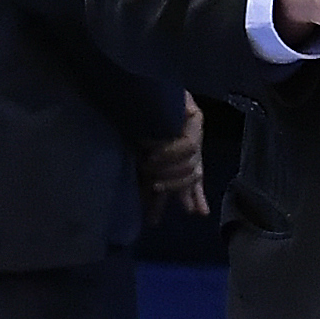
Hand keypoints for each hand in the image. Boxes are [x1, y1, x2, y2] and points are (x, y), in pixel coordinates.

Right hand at [140, 92, 207, 222]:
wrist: (125, 97)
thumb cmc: (128, 132)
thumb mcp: (142, 167)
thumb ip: (152, 191)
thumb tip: (155, 221)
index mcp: (178, 156)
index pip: (194, 179)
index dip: (194, 196)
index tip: (195, 212)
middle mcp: (190, 141)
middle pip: (194, 173)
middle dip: (175, 184)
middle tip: (156, 185)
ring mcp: (194, 128)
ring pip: (192, 163)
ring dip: (169, 170)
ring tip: (150, 169)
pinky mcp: (194, 115)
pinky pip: (188, 145)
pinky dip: (170, 154)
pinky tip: (155, 155)